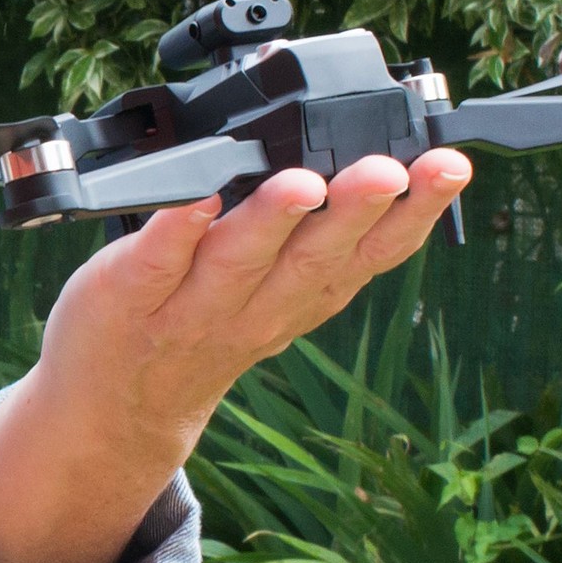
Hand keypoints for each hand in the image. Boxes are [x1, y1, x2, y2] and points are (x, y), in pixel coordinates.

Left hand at [0, 148, 471, 562]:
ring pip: (239, 262)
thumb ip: (316, 238)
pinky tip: (195, 195)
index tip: (447, 167)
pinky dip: (176, 227)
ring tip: (302, 183)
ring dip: (273, 220)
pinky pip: (156, 260)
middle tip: (388, 171)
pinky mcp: (128, 294)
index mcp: (306, 295)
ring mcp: (192, 306)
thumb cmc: (202, 324)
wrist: (114, 410)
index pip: (373, 253)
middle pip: (315, 258)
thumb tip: (363, 153)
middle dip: (356, 210)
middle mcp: (259, 307)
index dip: (418, 214)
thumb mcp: (280, 295)